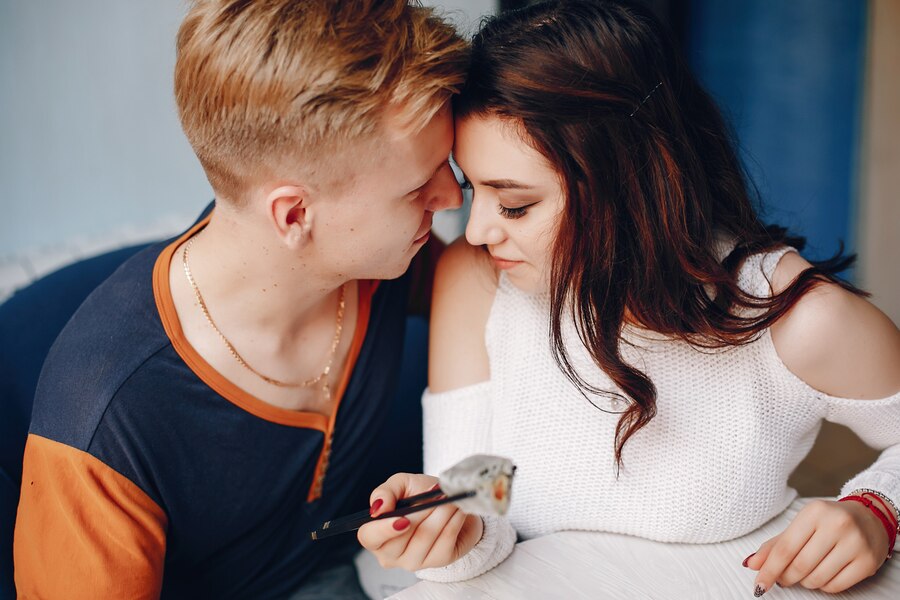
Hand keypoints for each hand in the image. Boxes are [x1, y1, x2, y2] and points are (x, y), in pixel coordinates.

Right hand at [357, 473, 483, 570]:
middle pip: (404, 537)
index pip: (370, 538)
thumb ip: (384, 492)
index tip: (403, 518)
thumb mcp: (400, 485)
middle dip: (423, 510)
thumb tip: (379, 508)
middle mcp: (391, 554)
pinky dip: (454, 521)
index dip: (385, 529)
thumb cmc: (419, 495)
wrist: (446, 501)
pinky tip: (457, 511)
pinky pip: (446, 541)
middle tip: (436, 494)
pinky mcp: (439, 561)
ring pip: (427, 536)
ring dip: (442, 512)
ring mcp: (414, 561)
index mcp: (375, 535)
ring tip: (448, 498)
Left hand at [744, 499, 889, 594]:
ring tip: (805, 573)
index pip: (784, 548)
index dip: (769, 570)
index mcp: (814, 512)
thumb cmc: (829, 522)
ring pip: (817, 578)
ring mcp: (854, 543)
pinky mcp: (867, 561)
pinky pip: (836, 586)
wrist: (869, 518)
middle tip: (784, 578)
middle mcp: (836, 525)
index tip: (760, 585)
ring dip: (805, 582)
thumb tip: (751, 564)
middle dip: (786, 577)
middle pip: (800, 566)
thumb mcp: (801, 525)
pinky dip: (823, 587)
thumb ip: (775, 545)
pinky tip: (823, 575)